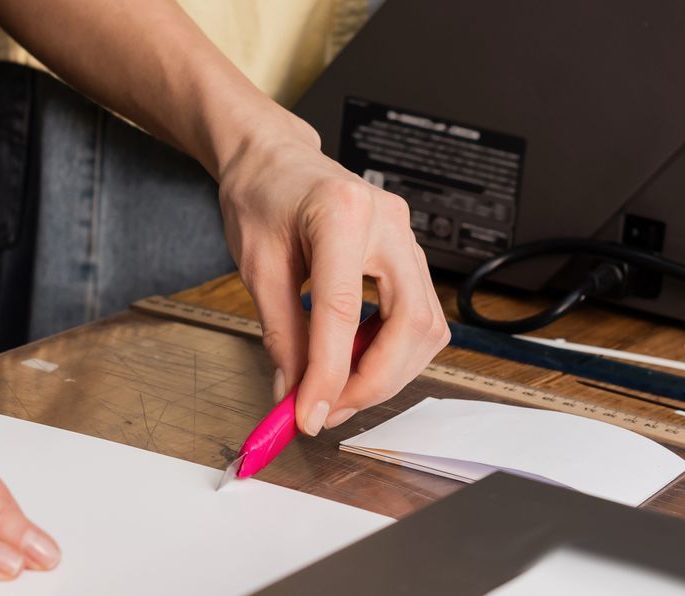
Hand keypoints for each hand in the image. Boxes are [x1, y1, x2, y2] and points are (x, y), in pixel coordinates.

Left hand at [215, 118, 450, 435]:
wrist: (275, 160)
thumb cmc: (262, 195)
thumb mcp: (257, 266)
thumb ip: (281, 334)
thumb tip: (294, 393)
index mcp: (339, 213)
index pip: (343, 310)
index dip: (329, 374)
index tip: (309, 415)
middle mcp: (387, 222)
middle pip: (411, 323)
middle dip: (375, 381)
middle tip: (329, 410)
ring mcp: (407, 237)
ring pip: (427, 326)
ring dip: (388, 372)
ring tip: (339, 389)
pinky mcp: (411, 254)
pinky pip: (421, 316)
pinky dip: (393, 352)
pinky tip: (357, 360)